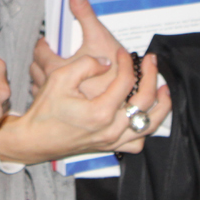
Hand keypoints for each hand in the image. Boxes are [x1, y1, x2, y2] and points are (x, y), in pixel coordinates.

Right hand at [0, 46, 171, 164]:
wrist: (35, 139)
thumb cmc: (45, 109)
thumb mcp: (60, 77)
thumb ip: (87, 64)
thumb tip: (107, 61)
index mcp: (100, 111)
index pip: (126, 81)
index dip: (127, 62)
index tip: (123, 52)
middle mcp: (111, 129)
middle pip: (144, 101)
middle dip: (151, 76)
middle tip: (151, 60)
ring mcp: (112, 141)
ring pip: (148, 125)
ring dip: (160, 105)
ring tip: (164, 88)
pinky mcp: (110, 147)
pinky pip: (137, 143)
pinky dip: (146, 130)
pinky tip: (144, 116)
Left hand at [30, 0, 125, 98]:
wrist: (129, 100)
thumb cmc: (115, 70)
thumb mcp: (100, 37)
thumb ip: (85, 13)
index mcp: (57, 69)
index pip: (39, 53)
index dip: (43, 43)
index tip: (48, 40)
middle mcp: (53, 88)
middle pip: (35, 69)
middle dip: (41, 59)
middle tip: (50, 52)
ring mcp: (58, 101)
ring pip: (39, 86)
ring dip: (43, 75)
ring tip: (54, 68)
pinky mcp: (64, 111)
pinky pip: (49, 99)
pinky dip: (51, 91)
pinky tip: (61, 87)